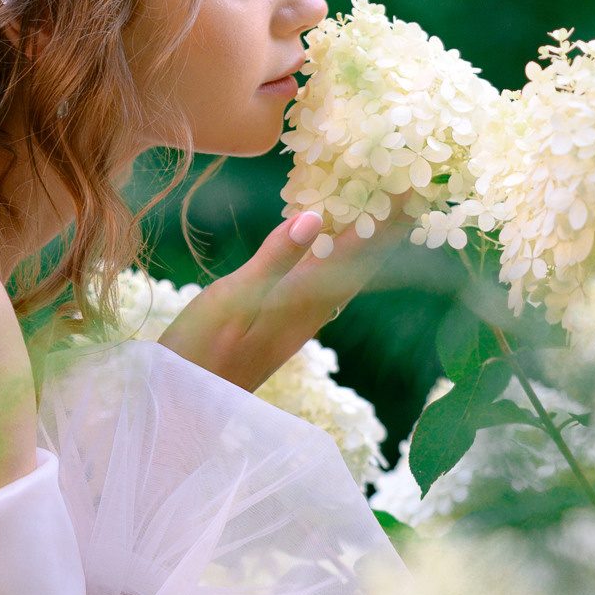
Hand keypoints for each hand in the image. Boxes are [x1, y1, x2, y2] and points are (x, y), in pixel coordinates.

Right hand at [157, 210, 404, 391]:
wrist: (184, 406)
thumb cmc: (200, 352)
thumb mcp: (233, 299)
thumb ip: (275, 260)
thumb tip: (316, 218)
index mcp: (303, 300)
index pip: (355, 253)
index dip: (382, 220)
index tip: (409, 189)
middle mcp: (310, 313)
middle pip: (360, 265)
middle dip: (382, 228)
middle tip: (404, 190)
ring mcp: (296, 323)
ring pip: (343, 276)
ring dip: (362, 243)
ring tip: (375, 210)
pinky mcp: (280, 327)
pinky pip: (322, 284)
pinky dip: (333, 258)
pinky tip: (323, 248)